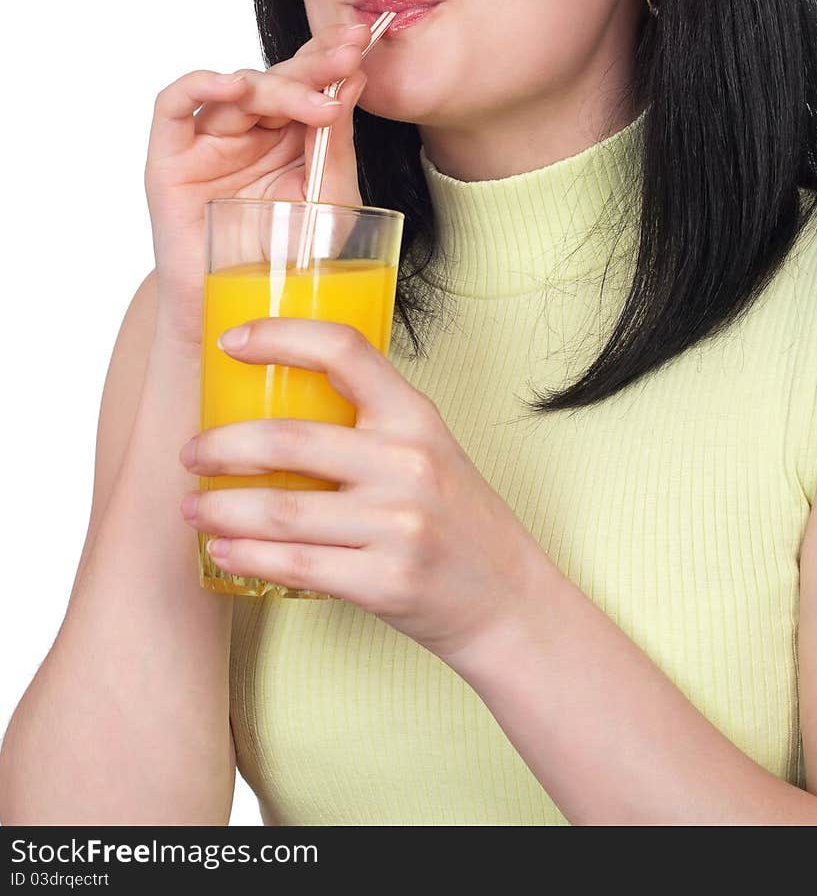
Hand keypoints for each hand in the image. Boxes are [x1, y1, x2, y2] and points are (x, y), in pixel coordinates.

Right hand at [144, 20, 371, 344]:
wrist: (244, 314)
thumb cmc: (288, 260)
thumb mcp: (330, 199)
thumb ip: (338, 144)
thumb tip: (354, 82)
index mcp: (288, 133)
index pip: (308, 80)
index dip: (331, 56)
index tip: (364, 43)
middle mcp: (249, 129)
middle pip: (278, 78)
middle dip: (315, 65)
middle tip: (348, 57)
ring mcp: (209, 140)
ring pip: (237, 88)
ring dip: (278, 86)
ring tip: (314, 101)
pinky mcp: (170, 157)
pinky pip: (174, 105)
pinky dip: (200, 85)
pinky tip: (235, 85)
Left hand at [178, 317, 540, 663]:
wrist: (507, 600)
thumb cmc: (453, 516)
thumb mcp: (426, 448)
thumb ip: (368, 421)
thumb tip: (277, 393)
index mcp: (415, 416)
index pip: (344, 350)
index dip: (280, 335)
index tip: (229, 340)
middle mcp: (408, 462)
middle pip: (288, 439)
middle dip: (221, 445)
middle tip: (190, 452)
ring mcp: (398, 524)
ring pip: (279, 509)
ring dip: (219, 507)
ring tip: (192, 506)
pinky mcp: (385, 581)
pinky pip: (293, 564)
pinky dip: (245, 555)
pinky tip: (222, 548)